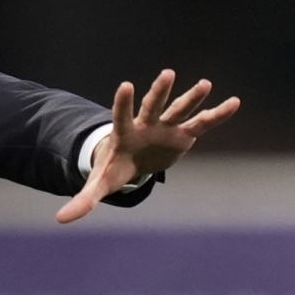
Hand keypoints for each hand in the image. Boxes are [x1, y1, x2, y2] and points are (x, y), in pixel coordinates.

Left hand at [56, 70, 239, 223]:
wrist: (133, 158)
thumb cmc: (115, 167)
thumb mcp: (101, 184)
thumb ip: (84, 199)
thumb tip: (59, 220)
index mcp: (125, 133)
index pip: (121, 116)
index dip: (123, 102)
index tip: (125, 85)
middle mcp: (147, 124)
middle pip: (153, 105)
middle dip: (159, 92)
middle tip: (166, 74)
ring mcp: (166, 126)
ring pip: (179, 109)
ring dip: (191, 97)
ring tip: (205, 84)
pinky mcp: (183, 133)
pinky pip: (202, 123)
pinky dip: (217, 114)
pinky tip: (235, 103)